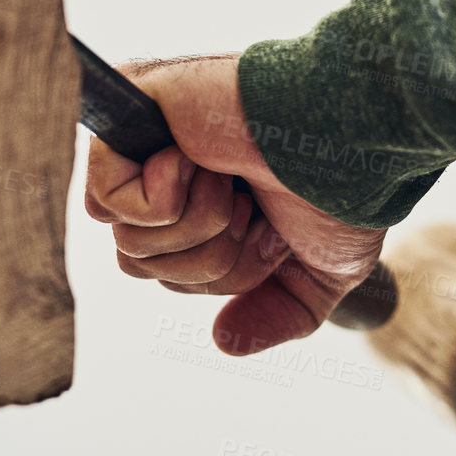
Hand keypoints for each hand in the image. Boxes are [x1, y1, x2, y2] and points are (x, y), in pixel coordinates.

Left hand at [82, 53, 384, 354]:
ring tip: (233, 180)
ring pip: (128, 242)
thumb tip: (224, 342)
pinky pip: (106, 202)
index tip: (274, 231)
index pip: (169, 273)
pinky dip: (167, 200)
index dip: (225, 272)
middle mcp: (167, 167)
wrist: (349, 141)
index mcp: (205, 195)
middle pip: (142, 265)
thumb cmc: (344, 186)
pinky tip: (201, 161)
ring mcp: (145, 139)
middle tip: (253, 205)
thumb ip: (282, 311)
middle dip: (212, 257)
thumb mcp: (325, 269)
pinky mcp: (127, 114)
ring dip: (200, 226)